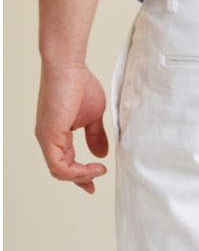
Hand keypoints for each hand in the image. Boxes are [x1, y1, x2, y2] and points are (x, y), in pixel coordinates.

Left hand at [35, 64, 109, 193]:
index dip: (80, 176)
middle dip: (80, 180)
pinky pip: (59, 166)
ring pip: (59, 171)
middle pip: (61, 171)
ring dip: (81, 176)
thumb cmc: (79, 83)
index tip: (93, 184)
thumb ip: (95, 136)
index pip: (65, 163)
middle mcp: (48, 138)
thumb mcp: (93, 116)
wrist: (68, 66)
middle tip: (96, 181)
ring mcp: (46, 138)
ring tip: (98, 171)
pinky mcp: (48, 136)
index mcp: (57, 134)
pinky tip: (93, 167)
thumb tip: (100, 154)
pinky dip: (76, 172)